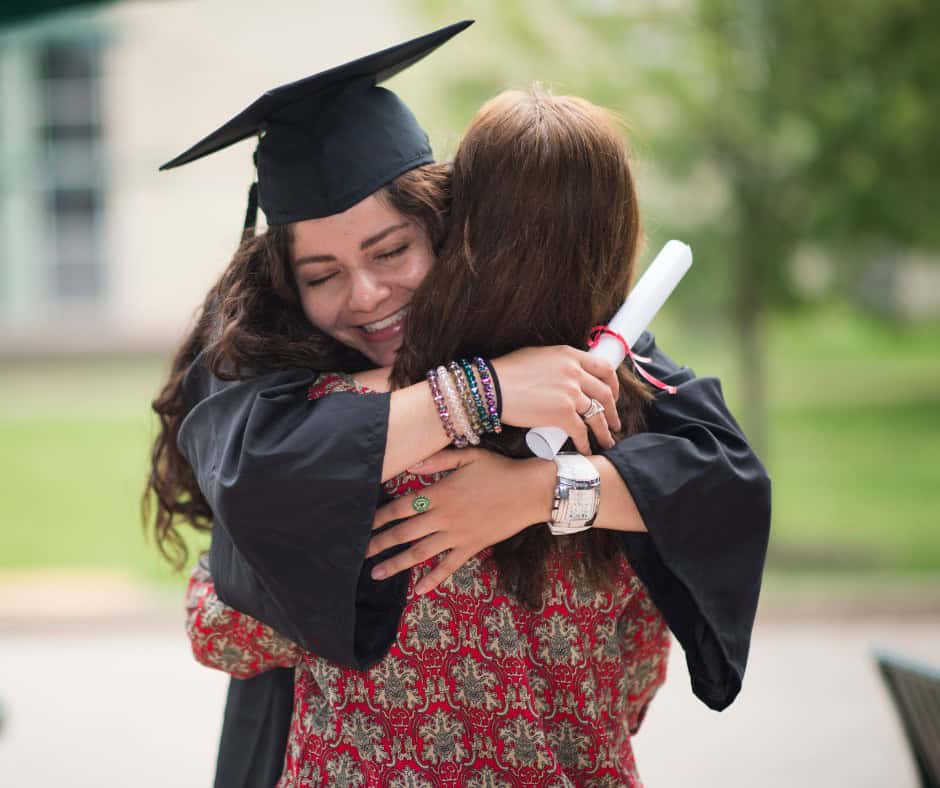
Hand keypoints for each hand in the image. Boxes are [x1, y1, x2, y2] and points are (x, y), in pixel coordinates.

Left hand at [366, 448, 554, 594]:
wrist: (531, 490)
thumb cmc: (500, 470)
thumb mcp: (469, 456)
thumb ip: (438, 461)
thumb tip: (411, 465)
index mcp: (440, 493)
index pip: (401, 507)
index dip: (380, 517)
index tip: (363, 525)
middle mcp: (444, 517)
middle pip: (404, 533)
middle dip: (380, 544)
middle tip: (359, 554)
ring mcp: (458, 535)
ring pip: (421, 553)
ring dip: (397, 564)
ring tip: (377, 574)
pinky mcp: (472, 547)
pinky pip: (448, 567)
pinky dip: (433, 580)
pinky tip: (418, 591)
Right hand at [491, 345, 619, 452]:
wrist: (490, 388)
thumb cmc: (506, 372)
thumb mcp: (538, 356)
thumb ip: (558, 363)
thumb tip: (566, 373)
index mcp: (570, 355)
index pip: (604, 368)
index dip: (613, 385)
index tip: (612, 396)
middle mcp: (574, 372)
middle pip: (605, 394)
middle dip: (612, 412)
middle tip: (613, 423)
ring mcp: (570, 393)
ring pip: (597, 416)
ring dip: (604, 431)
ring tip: (607, 441)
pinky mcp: (562, 414)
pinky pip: (581, 432)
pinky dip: (586, 443)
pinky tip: (586, 450)